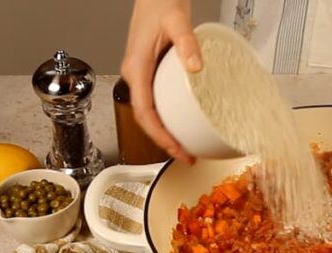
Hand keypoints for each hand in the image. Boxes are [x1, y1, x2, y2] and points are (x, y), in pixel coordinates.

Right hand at [121, 0, 202, 162]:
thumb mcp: (177, 21)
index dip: (160, 136)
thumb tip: (195, 66)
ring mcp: (142, 75)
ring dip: (166, 133)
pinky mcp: (150, 73)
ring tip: (187, 147)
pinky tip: (184, 124)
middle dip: (164, 142)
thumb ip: (186, 42)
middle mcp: (136, 75)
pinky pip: (156, 102)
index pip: (145, 113)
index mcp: (136, 68)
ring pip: (150, 113)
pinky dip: (168, 118)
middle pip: (146, 119)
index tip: (177, 150)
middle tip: (187, 157)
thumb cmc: (160, 4)